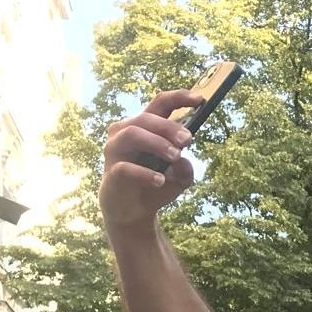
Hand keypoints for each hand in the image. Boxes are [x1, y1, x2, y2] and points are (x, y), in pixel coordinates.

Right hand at [100, 90, 201, 231]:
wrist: (134, 212)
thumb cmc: (155, 186)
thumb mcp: (180, 179)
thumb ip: (186, 169)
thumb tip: (183, 160)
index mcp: (145, 127)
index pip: (160, 104)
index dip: (179, 98)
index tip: (200, 99)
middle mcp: (126, 132)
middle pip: (146, 117)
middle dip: (169, 127)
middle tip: (189, 140)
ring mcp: (116, 150)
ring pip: (133, 134)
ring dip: (157, 143)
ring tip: (176, 156)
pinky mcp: (111, 172)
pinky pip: (125, 167)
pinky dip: (145, 173)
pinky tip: (160, 181)